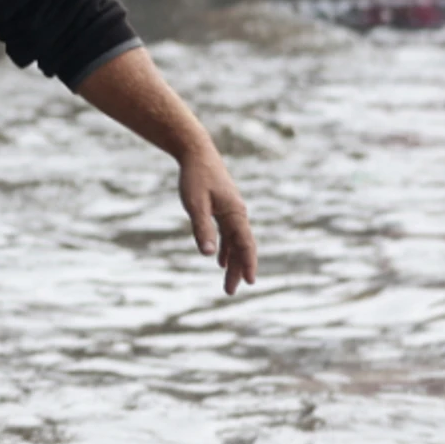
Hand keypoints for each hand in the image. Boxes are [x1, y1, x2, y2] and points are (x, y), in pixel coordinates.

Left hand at [179, 149, 257, 295]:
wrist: (196, 152)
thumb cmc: (195, 177)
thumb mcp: (195, 204)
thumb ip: (202, 228)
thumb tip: (207, 254)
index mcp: (234, 213)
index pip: (245, 243)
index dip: (248, 263)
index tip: (249, 282)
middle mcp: (237, 213)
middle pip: (241, 246)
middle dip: (237, 269)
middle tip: (230, 291)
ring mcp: (231, 211)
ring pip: (235, 242)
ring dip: (232, 262)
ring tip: (227, 282)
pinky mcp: (223, 208)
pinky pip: (228, 233)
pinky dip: (226, 248)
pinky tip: (219, 259)